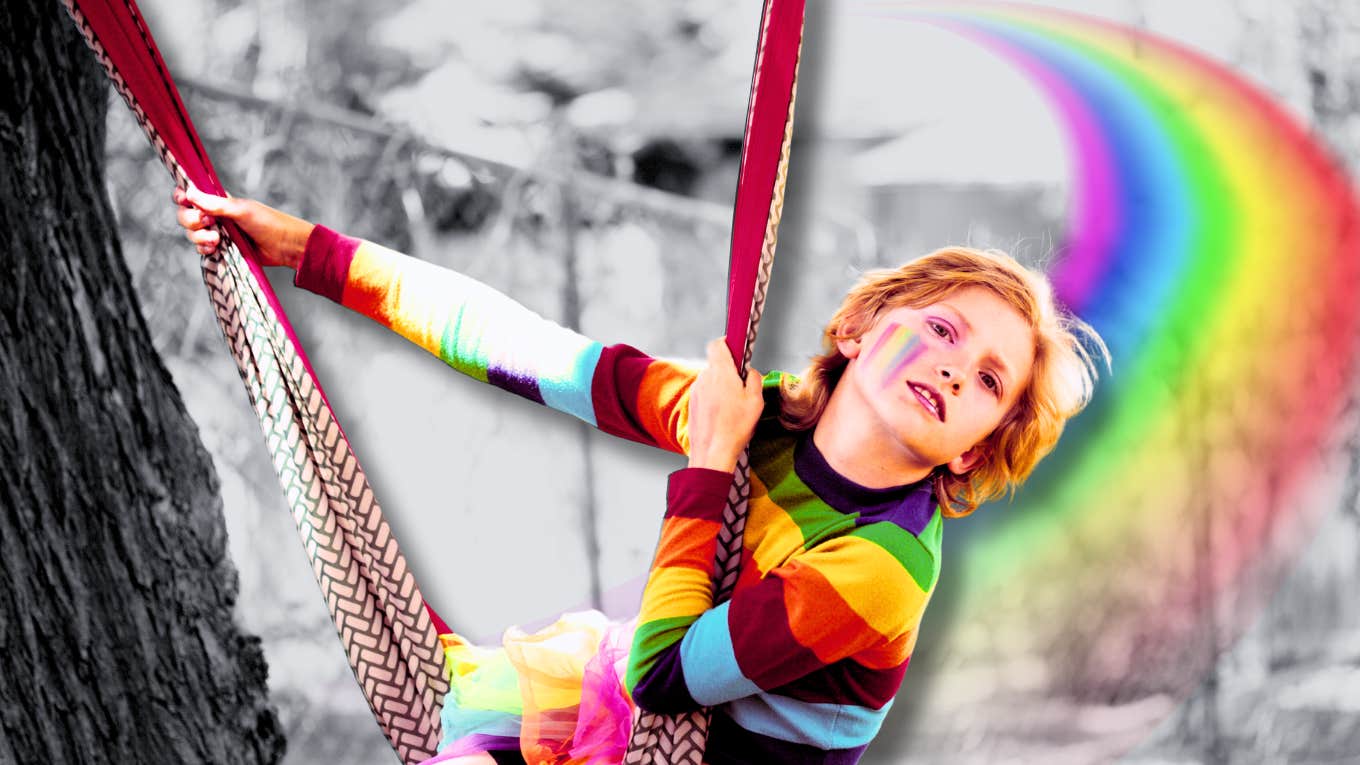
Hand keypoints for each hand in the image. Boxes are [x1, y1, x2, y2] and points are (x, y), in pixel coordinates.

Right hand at [172, 185, 313, 268]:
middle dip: (191, 220)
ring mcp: (217, 233)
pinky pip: (201, 249)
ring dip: (199, 237)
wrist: (286, 247)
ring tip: (217, 240)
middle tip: (208, 222)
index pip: (190, 196)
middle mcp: (214, 215)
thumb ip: (215, 204)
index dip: (182, 198)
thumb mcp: (241, 210)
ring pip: (192, 234)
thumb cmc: (268, 223)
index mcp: (219, 201)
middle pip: (185, 216)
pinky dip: (204, 249)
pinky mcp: (221, 249)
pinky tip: (215, 249)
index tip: (185, 201)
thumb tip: (189, 192)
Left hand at [687, 338, 764, 471]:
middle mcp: (705, 378)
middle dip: (729, 370)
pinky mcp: (693, 403)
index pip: (717, 344)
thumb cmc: (734, 428)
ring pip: (711, 380)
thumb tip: (749, 373)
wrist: (712, 452)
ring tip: (733, 405)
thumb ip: (754, 379)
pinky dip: (714, 398)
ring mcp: (696, 391)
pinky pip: (705, 393)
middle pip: (716, 363)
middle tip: (741, 386)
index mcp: (720, 372)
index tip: (737, 349)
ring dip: (721, 386)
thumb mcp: (756, 401)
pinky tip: (723, 414)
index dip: (727, 343)